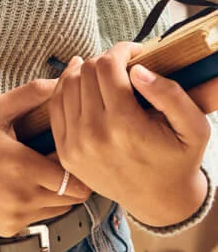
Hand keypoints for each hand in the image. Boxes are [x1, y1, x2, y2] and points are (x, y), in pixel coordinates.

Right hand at [0, 79, 90, 236]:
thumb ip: (30, 95)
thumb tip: (61, 80)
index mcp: (24, 168)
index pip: (77, 179)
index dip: (77, 164)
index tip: (67, 150)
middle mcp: (24, 199)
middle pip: (73, 198)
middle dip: (71, 179)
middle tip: (55, 159)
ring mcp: (16, 218)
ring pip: (58, 211)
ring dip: (55, 193)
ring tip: (37, 171)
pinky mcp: (8, 229)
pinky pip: (38, 219)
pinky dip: (36, 204)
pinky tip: (17, 185)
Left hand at [50, 44, 209, 227]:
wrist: (159, 201)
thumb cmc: (178, 159)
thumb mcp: (194, 129)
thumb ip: (171, 96)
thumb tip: (137, 71)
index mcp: (125, 126)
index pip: (106, 66)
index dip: (120, 50)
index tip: (133, 51)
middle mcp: (93, 134)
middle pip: (85, 71)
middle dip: (104, 60)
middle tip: (121, 64)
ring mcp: (74, 144)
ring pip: (67, 84)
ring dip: (83, 70)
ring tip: (101, 70)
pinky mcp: (65, 152)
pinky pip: (56, 105)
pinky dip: (66, 87)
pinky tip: (80, 82)